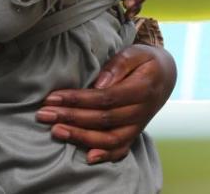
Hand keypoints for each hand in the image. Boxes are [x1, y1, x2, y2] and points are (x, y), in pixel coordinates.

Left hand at [36, 45, 176, 162]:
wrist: (166, 75)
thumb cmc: (145, 61)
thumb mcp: (135, 53)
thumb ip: (118, 65)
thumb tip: (98, 85)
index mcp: (142, 88)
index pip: (105, 98)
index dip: (78, 100)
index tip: (53, 98)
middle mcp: (142, 110)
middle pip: (102, 119)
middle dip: (70, 117)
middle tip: (44, 114)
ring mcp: (139, 125)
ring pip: (109, 138)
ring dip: (80, 137)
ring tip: (56, 131)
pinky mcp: (134, 133)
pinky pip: (121, 149)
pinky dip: (105, 156)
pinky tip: (88, 157)